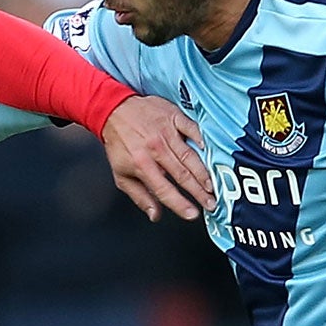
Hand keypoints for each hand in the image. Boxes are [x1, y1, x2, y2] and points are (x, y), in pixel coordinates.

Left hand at [102, 95, 213, 221]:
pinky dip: (201, 139)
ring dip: (203, 173)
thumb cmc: (119, 143)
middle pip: (182, 174)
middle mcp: (155, 149)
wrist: (113, 109)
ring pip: (190, 155)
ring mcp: (166, 132)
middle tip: (211, 204)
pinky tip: (209, 151)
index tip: (192, 215)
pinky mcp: (174, 117)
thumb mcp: (121, 174)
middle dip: (199, 192)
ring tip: (212, 186)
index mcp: (142, 164)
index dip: (179, 204)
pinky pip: (192, 129)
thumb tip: (155, 215)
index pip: (164, 189)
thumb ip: (140, 196)